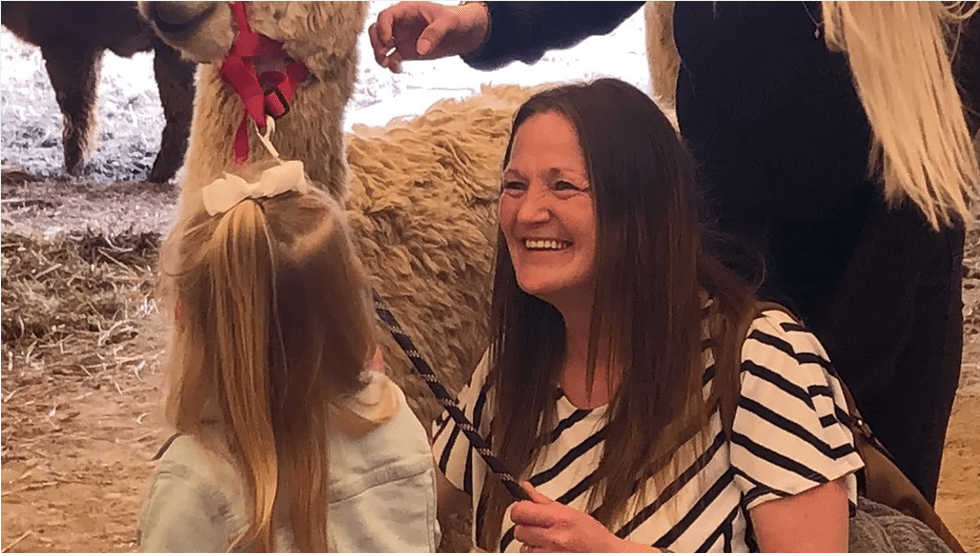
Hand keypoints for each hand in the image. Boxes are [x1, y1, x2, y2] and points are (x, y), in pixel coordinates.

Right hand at [368, 1, 489, 72]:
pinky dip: (391, 65)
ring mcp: (401, 37)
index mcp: (407, 10)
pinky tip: (398, 69)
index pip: (386, 16)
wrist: (463, 32)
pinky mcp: (406, 51)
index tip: (389, 41)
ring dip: (379, 55)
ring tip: (388, 64)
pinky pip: (391, 58)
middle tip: (384, 55)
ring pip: (380, 44)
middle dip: (376, 42)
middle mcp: (400, 23)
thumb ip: (435, 32)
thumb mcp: (448, 22)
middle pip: (376, 30)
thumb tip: (421, 49)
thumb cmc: (456, 20)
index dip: (383, 28)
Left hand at [510, 482, 624, 552]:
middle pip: (518, 531)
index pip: (520, 511)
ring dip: (532, 544)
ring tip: (548, 542)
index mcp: (559, 518)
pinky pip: (531, 555)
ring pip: (523, 547)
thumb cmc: (592, 536)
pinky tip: (549, 550)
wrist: (606, 554)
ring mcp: (549, 553)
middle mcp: (553, 537)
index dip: (519, 510)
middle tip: (539, 528)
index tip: (524, 511)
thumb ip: (544, 501)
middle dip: (526, 529)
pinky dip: (537, 553)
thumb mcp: (571, 511)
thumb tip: (526, 488)